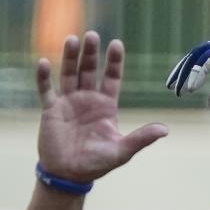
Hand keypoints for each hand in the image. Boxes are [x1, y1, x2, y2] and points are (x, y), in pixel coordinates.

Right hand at [37, 32, 167, 183]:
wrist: (69, 175)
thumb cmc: (97, 163)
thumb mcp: (121, 150)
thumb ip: (141, 138)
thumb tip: (165, 130)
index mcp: (106, 106)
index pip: (112, 78)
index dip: (114, 62)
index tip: (117, 43)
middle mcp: (88, 99)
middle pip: (89, 70)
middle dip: (91, 53)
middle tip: (92, 34)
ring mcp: (69, 103)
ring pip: (69, 74)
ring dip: (70, 57)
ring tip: (72, 39)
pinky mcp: (51, 110)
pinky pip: (46, 90)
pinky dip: (44, 77)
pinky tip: (44, 62)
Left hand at [166, 32, 209, 110]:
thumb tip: (208, 102)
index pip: (209, 57)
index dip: (194, 71)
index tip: (183, 88)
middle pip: (201, 53)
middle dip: (185, 70)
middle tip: (172, 85)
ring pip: (202, 55)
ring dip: (187, 72)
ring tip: (178, 89)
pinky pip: (209, 60)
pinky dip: (198, 73)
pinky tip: (192, 88)